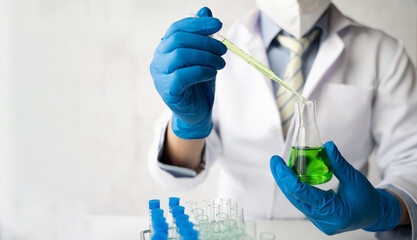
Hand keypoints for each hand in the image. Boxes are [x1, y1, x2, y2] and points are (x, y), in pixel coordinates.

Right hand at [150, 7, 226, 138]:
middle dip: (205, 41)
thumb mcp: (204, 57)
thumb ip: (202, 36)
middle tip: (223, 49)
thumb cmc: (198, 83)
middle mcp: (158, 60)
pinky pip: (182, 76)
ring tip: (221, 63)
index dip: (198, 24)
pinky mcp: (167, 91)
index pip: (177, 28)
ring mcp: (160, 76)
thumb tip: (204, 10)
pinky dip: (201, 71)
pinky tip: (211, 74)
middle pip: (179, 40)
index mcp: (165, 48)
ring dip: (206, 57)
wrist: (197, 112)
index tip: (218, 24)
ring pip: (180, 56)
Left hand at [270, 141, 401, 234]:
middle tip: (275, 162)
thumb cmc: (367, 198)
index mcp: (335, 212)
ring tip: (280, 167)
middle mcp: (324, 221)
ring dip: (287, 184)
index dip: (288, 178)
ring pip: (296, 201)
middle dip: (282, 179)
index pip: (304, 194)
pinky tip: (289, 177)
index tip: (278, 164)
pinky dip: (295, 189)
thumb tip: (327, 145)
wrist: (374, 214)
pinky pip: (301, 203)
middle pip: (295, 198)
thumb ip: (339, 163)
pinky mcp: (317, 219)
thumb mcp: (355, 178)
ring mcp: (319, 222)